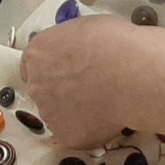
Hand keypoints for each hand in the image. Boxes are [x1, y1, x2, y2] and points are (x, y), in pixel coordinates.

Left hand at [20, 15, 145, 147]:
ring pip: (59, 115)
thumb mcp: (83, 28)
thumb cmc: (113, 44)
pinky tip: (107, 117)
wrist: (131, 74)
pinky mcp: (66, 135)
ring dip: (75, 112)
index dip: (51, 70)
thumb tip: (78, 52)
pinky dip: (88, 129)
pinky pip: (75, 134)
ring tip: (103, 103)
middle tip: (89, 89)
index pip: (33, 66)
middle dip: (62, 92)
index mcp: (37, 54)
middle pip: (43, 91)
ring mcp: (49, 113)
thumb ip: (69, 45)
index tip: (66, 73)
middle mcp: (36, 85)